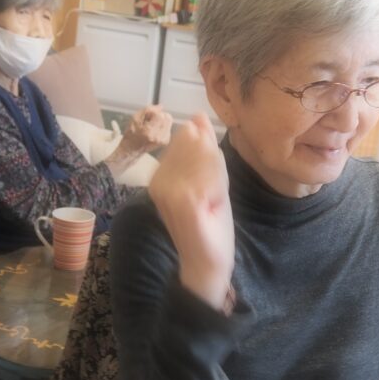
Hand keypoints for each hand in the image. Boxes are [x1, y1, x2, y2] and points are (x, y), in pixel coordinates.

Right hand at [105, 105, 172, 177]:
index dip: (153, 112)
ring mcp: (163, 140)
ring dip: (162, 120)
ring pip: (169, 121)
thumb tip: (160, 106)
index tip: (147, 116)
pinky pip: (168, 127)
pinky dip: (162, 126)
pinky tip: (154, 130)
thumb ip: (148, 110)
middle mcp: (158, 137)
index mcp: (149, 132)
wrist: (132, 149)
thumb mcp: (135, 118)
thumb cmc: (132, 134)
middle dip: (159, 115)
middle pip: (167, 117)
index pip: (160, 115)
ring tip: (152, 125)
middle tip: (150, 120)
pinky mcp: (166, 141)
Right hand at [148, 114, 234, 309]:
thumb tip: (197, 116)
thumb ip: (204, 149)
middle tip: (212, 196)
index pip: (188, 140)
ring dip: (217, 177)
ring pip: (204, 157)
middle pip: (195, 146)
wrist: (206, 264)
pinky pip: (209, 173)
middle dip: (213, 166)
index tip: (211, 185)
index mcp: (161, 176)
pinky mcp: (182, 201)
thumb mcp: (209, 182)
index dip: (208, 156)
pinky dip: (219, 184)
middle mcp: (159, 181)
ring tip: (212, 201)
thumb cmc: (208, 225)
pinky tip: (215, 202)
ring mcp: (168, 191)